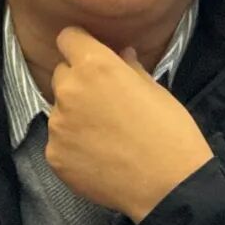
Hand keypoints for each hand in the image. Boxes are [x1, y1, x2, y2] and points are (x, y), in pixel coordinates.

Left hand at [47, 26, 214, 221]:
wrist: (168, 187)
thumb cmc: (170, 132)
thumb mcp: (156, 89)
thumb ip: (129, 67)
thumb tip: (121, 54)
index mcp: (95, 65)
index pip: (68, 37)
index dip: (80, 45)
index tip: (90, 55)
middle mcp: (69, 90)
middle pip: (61, 74)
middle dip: (78, 82)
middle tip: (104, 102)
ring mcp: (58, 125)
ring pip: (59, 110)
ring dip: (75, 115)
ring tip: (105, 136)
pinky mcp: (54, 155)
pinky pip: (58, 141)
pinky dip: (73, 146)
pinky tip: (98, 157)